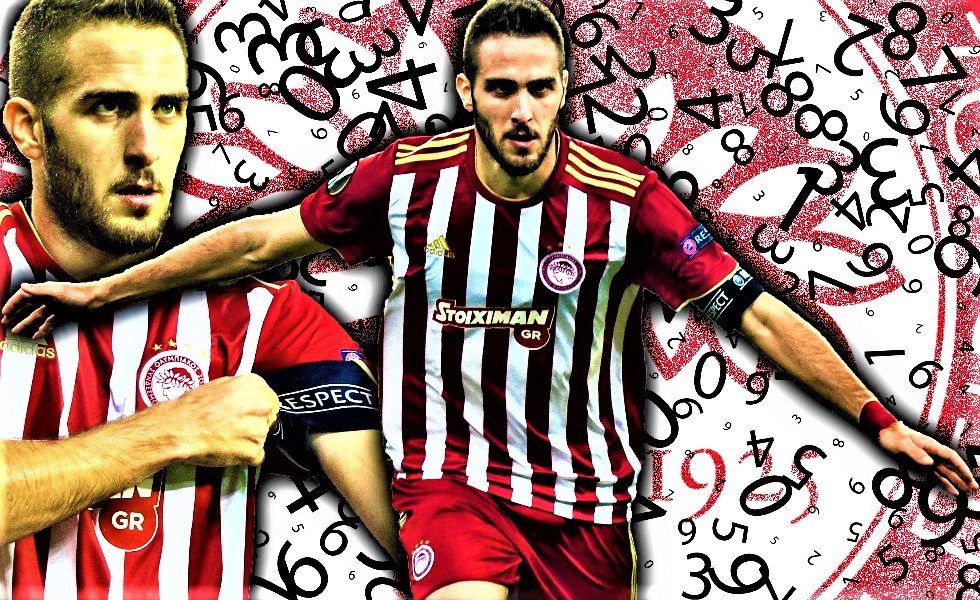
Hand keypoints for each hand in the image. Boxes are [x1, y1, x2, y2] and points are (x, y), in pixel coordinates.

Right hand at [1, 280, 104, 339]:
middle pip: (28, 307)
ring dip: (26, 323)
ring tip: (15, 331)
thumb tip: (22, 286)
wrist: (97, 299)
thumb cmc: (78, 294)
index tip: (4, 313)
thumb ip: (38, 290)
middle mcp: (48, 298)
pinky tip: (36, 336)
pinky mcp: (64, 315)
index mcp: (44, 291)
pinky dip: (42, 329)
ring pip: (37, 316)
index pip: (23, 296)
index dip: (13, 304)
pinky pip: (50, 323)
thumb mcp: (56, 291)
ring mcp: (56, 308)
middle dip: (16, 314)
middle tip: (5, 323)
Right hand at [159, 374, 279, 466]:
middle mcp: (263, 406)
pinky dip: (244, 456)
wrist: (179, 428)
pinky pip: (256, 456)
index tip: (243, 414)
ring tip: (226, 438)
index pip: (270, 401)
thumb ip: (242, 391)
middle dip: (254, 424)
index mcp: (257, 386)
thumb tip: (251, 398)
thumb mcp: (221, 384)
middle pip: (268, 419)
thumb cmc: (194, 405)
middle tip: (233, 427)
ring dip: (248, 440)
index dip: (256, 410)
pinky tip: (228, 450)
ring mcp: (260, 430)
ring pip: (261, 438)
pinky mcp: (254, 451)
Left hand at [877, 421, 978, 494]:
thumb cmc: (892, 435)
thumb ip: (916, 453)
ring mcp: (927, 459)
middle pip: (952, 466)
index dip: (962, 468)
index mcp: (931, 446)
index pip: (951, 457)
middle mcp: (932, 453)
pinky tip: (952, 490)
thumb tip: (930, 463)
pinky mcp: (921, 465)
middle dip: (964, 477)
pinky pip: (936, 475)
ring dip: (957, 481)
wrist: (883, 431)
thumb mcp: (902, 444)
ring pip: (946, 472)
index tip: (970, 478)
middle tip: (975, 488)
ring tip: (968, 491)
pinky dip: (944, 483)